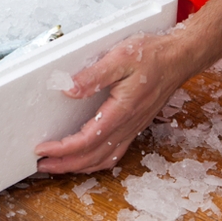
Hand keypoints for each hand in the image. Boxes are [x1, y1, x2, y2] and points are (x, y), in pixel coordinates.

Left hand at [35, 31, 189, 172]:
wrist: (180, 58)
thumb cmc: (152, 55)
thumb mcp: (120, 58)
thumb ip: (93, 76)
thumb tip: (68, 90)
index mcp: (122, 110)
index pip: (88, 139)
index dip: (63, 148)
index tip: (43, 148)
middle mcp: (128, 124)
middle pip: (93, 156)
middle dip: (66, 164)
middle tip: (42, 165)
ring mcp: (133, 127)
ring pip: (105, 159)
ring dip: (80, 166)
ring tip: (58, 166)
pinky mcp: (135, 125)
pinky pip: (115, 153)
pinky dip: (97, 162)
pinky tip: (86, 159)